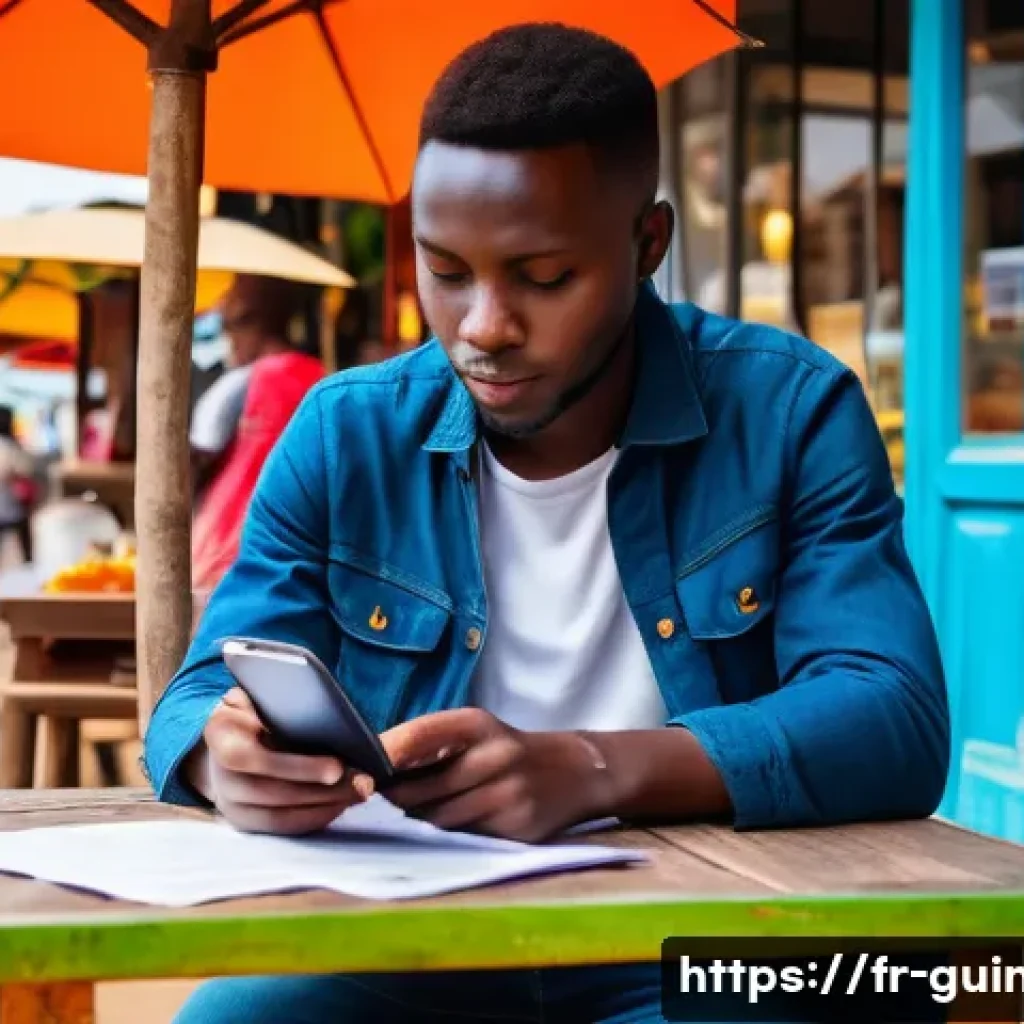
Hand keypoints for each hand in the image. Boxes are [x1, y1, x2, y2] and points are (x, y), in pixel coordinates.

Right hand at [185, 687, 374, 834]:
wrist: (224, 738)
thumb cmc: (252, 710)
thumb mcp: (256, 695)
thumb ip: (279, 700)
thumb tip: (319, 706)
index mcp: (220, 735)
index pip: (251, 758)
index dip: (296, 766)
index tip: (337, 768)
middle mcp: (218, 776)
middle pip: (274, 793)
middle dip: (324, 791)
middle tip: (364, 783)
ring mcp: (229, 804)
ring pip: (281, 815)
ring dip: (325, 806)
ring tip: (359, 792)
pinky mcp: (244, 822)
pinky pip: (283, 827)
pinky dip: (315, 817)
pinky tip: (341, 804)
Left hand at [379, 708, 609, 841]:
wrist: (572, 772)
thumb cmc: (506, 750)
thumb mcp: (476, 732)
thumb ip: (431, 745)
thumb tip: (375, 767)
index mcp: (478, 724)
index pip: (421, 734)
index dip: (387, 752)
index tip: (360, 765)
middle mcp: (494, 754)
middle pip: (423, 787)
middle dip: (397, 795)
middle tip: (380, 796)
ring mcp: (507, 792)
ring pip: (440, 817)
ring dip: (420, 817)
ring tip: (415, 808)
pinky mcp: (516, 825)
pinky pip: (464, 834)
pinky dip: (448, 830)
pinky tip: (449, 820)